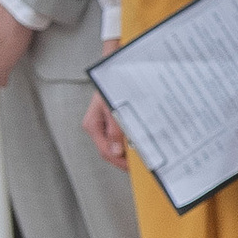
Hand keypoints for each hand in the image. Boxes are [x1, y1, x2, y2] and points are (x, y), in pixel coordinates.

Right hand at [87, 44, 130, 168]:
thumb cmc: (112, 85)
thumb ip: (115, 130)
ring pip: (116, 143)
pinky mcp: (112, 120)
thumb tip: (116, 152)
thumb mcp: (114, 109)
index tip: (133, 168)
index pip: (106, 151)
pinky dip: (131, 138)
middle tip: (142, 164)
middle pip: (111, 150)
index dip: (120, 162)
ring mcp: (104, 124)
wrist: (114, 69)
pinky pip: (121, 134)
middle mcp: (97, 126)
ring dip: (130, 149)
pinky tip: (142, 140)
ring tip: (144, 154)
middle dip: (126, 158)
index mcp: (93, 125)